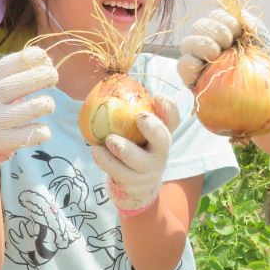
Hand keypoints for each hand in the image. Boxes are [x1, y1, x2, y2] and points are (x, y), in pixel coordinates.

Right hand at [0, 47, 57, 174]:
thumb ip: (17, 74)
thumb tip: (48, 61)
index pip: (9, 63)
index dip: (33, 58)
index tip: (46, 61)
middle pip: (17, 84)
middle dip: (42, 76)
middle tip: (53, 77)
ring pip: (31, 109)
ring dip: (46, 103)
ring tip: (47, 105)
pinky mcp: (2, 142)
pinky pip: (33, 134)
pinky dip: (43, 131)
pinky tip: (40, 129)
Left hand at [92, 94, 180, 213]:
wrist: (136, 187)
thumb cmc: (134, 148)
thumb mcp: (137, 131)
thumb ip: (130, 112)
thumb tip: (112, 82)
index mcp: (163, 135)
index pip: (173, 120)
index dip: (169, 108)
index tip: (158, 96)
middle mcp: (161, 153)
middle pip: (164, 140)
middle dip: (154, 128)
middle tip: (140, 117)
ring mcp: (149, 171)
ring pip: (138, 161)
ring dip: (124, 149)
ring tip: (109, 139)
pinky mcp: (134, 185)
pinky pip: (119, 173)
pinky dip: (106, 161)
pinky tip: (96, 151)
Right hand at [177, 9, 269, 87]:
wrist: (265, 94)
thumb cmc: (262, 66)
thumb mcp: (261, 39)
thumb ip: (250, 23)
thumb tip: (244, 21)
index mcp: (222, 31)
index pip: (215, 17)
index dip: (223, 19)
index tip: (237, 29)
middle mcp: (207, 43)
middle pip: (199, 27)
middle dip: (213, 30)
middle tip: (228, 42)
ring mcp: (198, 60)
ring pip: (187, 44)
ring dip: (201, 44)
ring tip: (216, 52)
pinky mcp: (192, 79)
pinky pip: (183, 67)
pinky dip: (190, 64)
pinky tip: (202, 66)